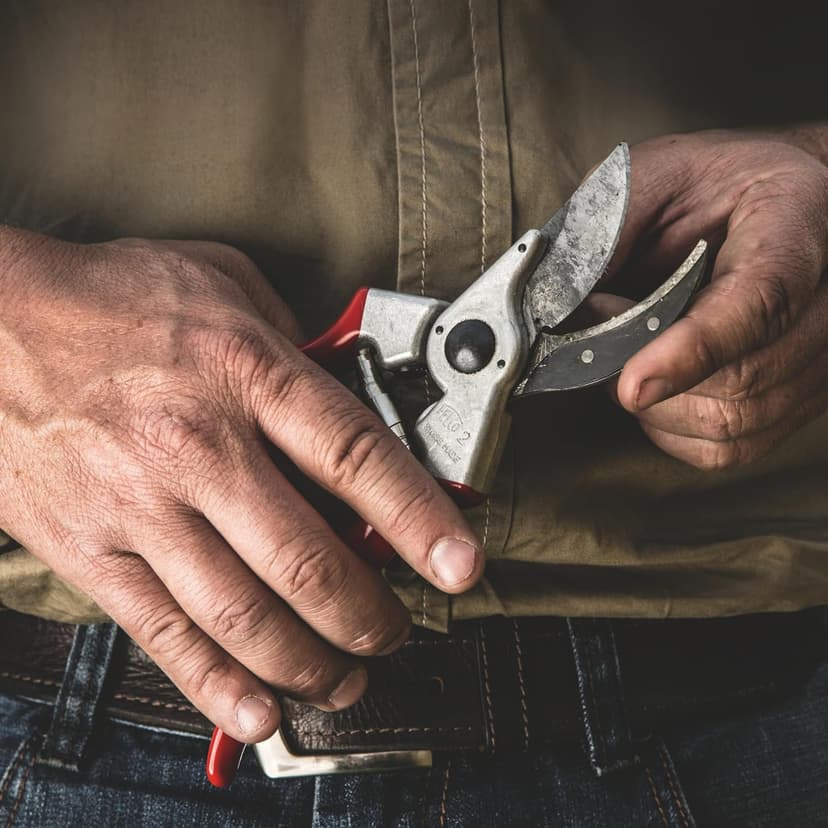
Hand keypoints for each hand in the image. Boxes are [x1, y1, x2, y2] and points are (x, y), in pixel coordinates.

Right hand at [0, 231, 482, 741]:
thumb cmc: (111, 299)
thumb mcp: (220, 282)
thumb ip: (291, 333)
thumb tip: (343, 377)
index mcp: (244, 372)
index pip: (355, 455)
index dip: (420, 516)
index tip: (461, 563)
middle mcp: (198, 446)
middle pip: (307, 558)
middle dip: (368, 612)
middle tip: (397, 628)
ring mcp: (142, 506)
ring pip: (243, 614)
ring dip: (308, 661)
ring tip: (346, 677)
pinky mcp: (93, 550)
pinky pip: (164, 634)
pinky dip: (217, 684)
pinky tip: (260, 708)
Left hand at [592, 131, 827, 468]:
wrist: (773, 199)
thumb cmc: (712, 185)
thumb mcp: (653, 176)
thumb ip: (608, 231)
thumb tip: (559, 308)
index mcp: (793, 225)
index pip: (760, 300)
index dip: (693, 349)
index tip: (631, 384)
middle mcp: (825, 300)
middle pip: (741, 379)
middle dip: (646, 368)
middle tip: (603, 325)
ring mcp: (819, 357)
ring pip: (731, 422)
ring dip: (654, 402)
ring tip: (630, 348)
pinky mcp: (796, 398)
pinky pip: (729, 446)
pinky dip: (672, 427)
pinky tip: (657, 383)